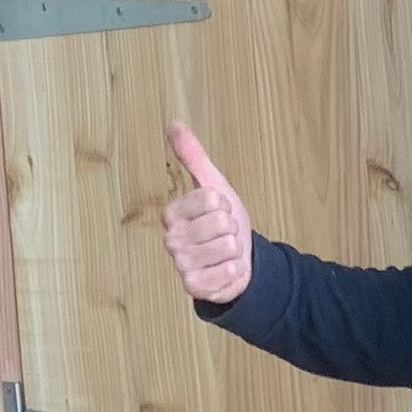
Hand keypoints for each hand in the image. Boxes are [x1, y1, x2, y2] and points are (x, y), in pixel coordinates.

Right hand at [162, 124, 254, 305]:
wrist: (239, 260)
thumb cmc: (224, 223)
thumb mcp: (213, 185)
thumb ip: (192, 155)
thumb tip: (174, 123)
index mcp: (172, 214)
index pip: (210, 198)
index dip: (223, 204)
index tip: (218, 211)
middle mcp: (172, 240)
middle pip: (221, 222)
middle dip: (232, 228)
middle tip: (224, 234)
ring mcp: (182, 265)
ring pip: (227, 246)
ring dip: (235, 250)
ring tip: (225, 252)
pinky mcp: (195, 287)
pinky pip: (228, 272)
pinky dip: (235, 271)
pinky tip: (227, 270)